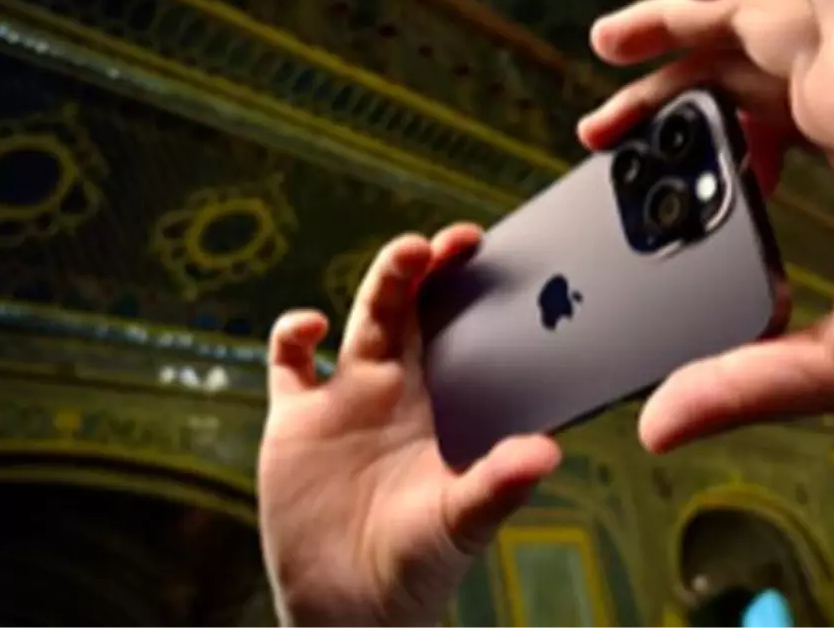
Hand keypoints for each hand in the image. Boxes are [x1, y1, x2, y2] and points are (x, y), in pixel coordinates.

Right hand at [259, 225, 560, 627]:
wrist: (351, 607)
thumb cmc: (417, 565)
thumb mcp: (462, 520)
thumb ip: (498, 485)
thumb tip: (546, 454)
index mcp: (433, 402)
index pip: (450, 325)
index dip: (462, 286)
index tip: (483, 254)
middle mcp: (389, 390)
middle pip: (406, 307)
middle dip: (423, 268)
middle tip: (448, 241)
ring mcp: (341, 401)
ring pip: (358, 320)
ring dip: (380, 283)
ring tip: (406, 256)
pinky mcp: (293, 422)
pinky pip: (286, 363)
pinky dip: (292, 334)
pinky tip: (311, 327)